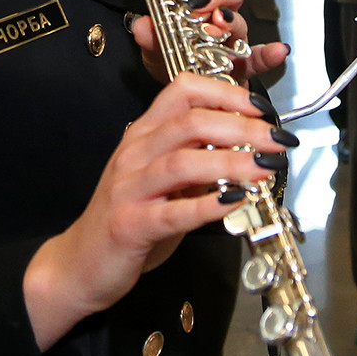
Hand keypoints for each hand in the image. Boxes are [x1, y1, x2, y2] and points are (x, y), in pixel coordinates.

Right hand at [22, 72, 280, 349]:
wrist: (80, 264)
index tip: (261, 108)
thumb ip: (199, 162)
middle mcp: (134, 153)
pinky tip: (235, 202)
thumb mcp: (166, 183)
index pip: (182, 91)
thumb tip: (247, 147)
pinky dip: (207, 206)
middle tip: (277, 140)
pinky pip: (172, 212)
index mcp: (143, 134)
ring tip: (266, 168)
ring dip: (230, 162)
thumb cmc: (129, 219)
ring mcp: (129, 188)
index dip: (225, 93)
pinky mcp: (130, 225)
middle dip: (241, 127)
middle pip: (190, 122)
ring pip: (182, 161)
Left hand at [129, 0, 289, 84]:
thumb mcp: (153, 43)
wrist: (184, 89)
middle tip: (194, 3)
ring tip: (214, 28)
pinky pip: (259, 57)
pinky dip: (268, 55)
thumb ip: (147, 33)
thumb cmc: (173, 54)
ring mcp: (233, 35)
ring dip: (229, 21)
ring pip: (240, 19)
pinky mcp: (243, 62)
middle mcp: (220, 8)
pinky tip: (276, 51)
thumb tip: (142, 25)